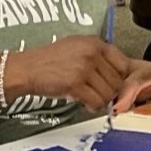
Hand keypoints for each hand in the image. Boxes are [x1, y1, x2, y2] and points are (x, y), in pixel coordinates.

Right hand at [7, 36, 131, 111]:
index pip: (123, 64)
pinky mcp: (75, 84)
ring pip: (109, 94)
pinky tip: (84, 102)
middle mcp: (92, 54)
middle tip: (98, 93)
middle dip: (110, 92)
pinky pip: (96, 102)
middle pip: (117, 82)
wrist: (28, 68)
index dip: (120, 78)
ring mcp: (84, 69)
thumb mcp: (77, 47)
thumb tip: (120, 72)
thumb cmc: (50, 60)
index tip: (113, 83)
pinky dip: (92, 106)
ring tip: (89, 97)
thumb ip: (99, 56)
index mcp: (95, 43)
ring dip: (101, 100)